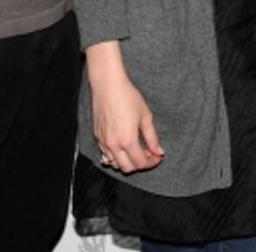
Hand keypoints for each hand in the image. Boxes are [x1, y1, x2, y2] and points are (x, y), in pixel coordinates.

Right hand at [85, 42, 164, 172]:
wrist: (108, 86)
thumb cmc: (128, 97)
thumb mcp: (146, 116)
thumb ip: (152, 138)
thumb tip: (159, 151)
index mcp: (127, 140)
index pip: (140, 163)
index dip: (152, 162)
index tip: (158, 156)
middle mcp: (113, 145)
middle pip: (127, 168)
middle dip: (140, 164)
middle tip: (149, 153)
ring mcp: (103, 142)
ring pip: (114, 164)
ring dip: (127, 161)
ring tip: (137, 149)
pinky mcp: (97, 136)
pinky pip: (106, 154)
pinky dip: (116, 155)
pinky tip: (124, 144)